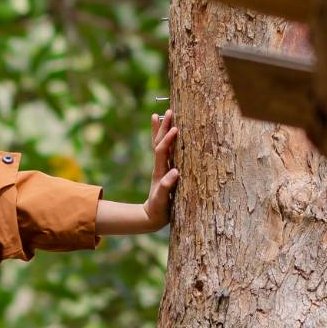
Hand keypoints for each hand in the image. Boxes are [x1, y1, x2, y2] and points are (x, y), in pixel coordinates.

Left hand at [142, 110, 179, 229]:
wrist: (151, 216)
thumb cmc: (159, 210)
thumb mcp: (162, 201)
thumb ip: (166, 187)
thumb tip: (175, 172)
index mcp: (159, 172)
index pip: (162, 151)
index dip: (168, 140)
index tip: (175, 129)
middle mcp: (159, 166)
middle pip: (159, 143)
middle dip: (164, 127)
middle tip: (169, 111)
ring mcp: (161, 167)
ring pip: (160, 144)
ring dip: (161, 130)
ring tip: (162, 114)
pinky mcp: (165, 170)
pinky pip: (163, 151)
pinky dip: (163, 140)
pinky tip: (166, 132)